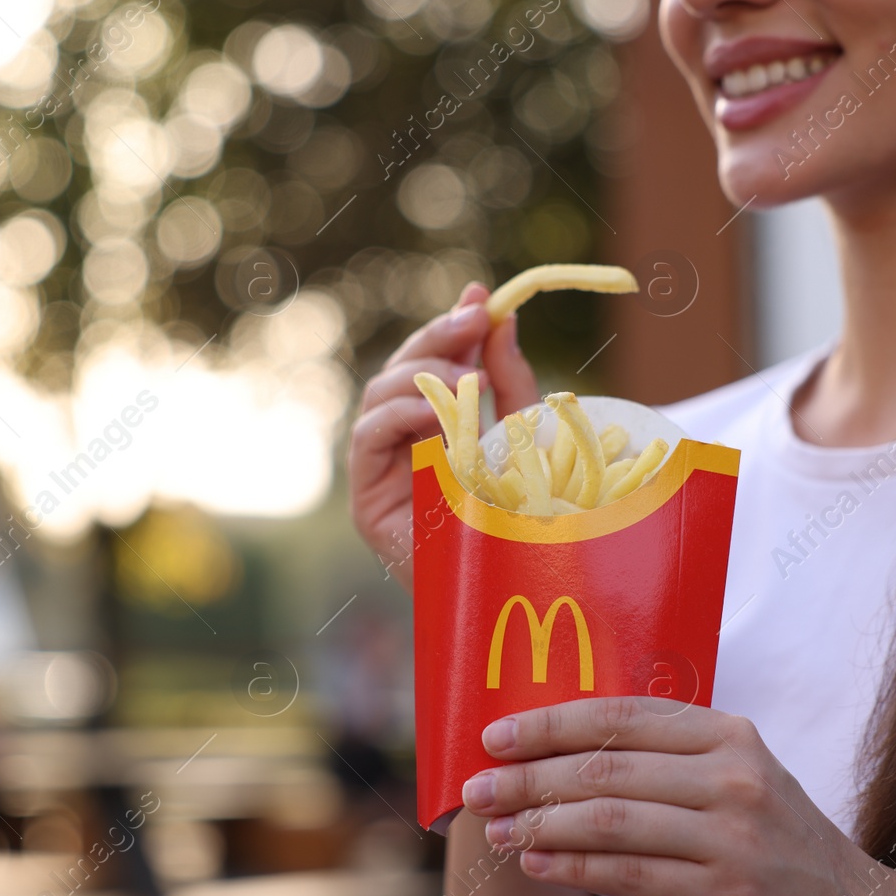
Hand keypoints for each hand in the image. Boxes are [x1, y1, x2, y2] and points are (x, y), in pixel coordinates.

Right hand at [348, 282, 537, 590]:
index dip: (450, 330)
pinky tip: (436, 413)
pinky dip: (397, 414)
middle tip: (475, 320)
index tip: (480, 299)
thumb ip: (510, 380)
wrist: (524, 596)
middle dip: (436, 339)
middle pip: (401, 374)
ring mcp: (384, 475)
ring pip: (378, 396)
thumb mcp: (526, 436)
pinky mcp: (369, 505)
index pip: (433, 368)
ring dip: (420, 373)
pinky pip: (366, 438)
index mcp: (442, 432)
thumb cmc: (530, 526)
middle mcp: (407, 450)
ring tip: (469, 380)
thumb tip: (497, 314)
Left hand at [460, 697, 885, 895]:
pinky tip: (537, 864)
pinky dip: (574, 869)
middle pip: (606, 767)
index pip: (620, 717)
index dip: (550, 724)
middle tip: (478, 788)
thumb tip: (557, 754)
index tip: (495, 735)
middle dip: (530, 778)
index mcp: (727, 734)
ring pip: (610, 821)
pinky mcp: (727, 895)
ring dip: (542, 825)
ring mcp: (733, 837)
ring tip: (499, 830)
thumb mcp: (735, 776)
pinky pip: (630, 875)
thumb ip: (664, 759)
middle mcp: (732, 777)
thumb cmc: (775, 840)